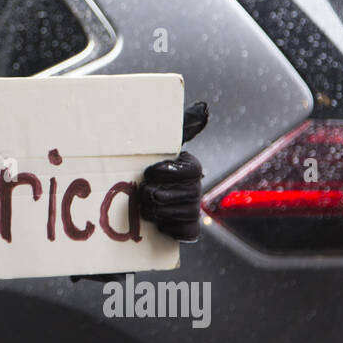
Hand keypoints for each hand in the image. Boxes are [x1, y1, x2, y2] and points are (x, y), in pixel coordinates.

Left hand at [138, 101, 207, 242]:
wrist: (139, 191)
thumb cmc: (150, 162)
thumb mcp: (163, 141)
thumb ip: (181, 125)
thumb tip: (203, 109)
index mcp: (191, 166)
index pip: (193, 170)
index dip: (170, 172)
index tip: (150, 171)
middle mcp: (196, 188)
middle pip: (189, 194)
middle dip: (162, 194)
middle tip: (144, 192)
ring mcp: (193, 209)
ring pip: (185, 214)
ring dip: (161, 211)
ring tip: (145, 207)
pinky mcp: (188, 230)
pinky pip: (186, 233)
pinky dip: (170, 229)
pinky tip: (158, 222)